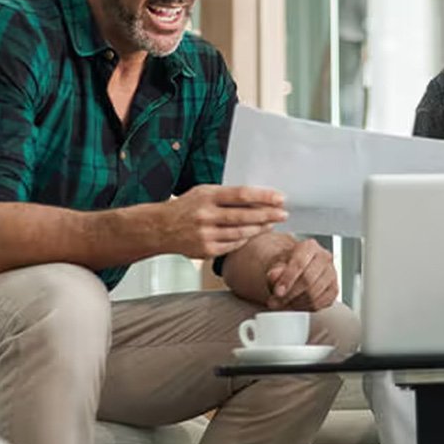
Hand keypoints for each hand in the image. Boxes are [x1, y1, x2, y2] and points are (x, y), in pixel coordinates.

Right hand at [162, 185, 286, 258]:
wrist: (159, 228)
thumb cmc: (186, 207)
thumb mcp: (204, 192)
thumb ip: (228, 195)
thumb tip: (260, 197)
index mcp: (207, 196)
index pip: (241, 195)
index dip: (263, 197)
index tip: (280, 198)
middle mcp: (206, 216)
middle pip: (244, 216)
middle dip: (268, 215)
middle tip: (283, 214)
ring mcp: (205, 235)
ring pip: (241, 233)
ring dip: (260, 228)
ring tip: (271, 224)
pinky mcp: (205, 251)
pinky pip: (233, 245)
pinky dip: (245, 239)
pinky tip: (253, 234)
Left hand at [265, 238, 339, 310]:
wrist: (295, 270)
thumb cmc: (287, 265)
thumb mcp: (275, 265)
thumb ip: (274, 270)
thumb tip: (274, 276)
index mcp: (310, 247)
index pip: (300, 263)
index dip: (287, 279)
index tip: (277, 291)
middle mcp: (324, 258)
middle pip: (308, 280)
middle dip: (290, 294)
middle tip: (276, 301)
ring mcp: (332, 274)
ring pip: (314, 294)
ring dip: (295, 303)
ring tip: (284, 303)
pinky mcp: (334, 289)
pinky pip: (320, 303)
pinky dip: (305, 307)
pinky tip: (296, 304)